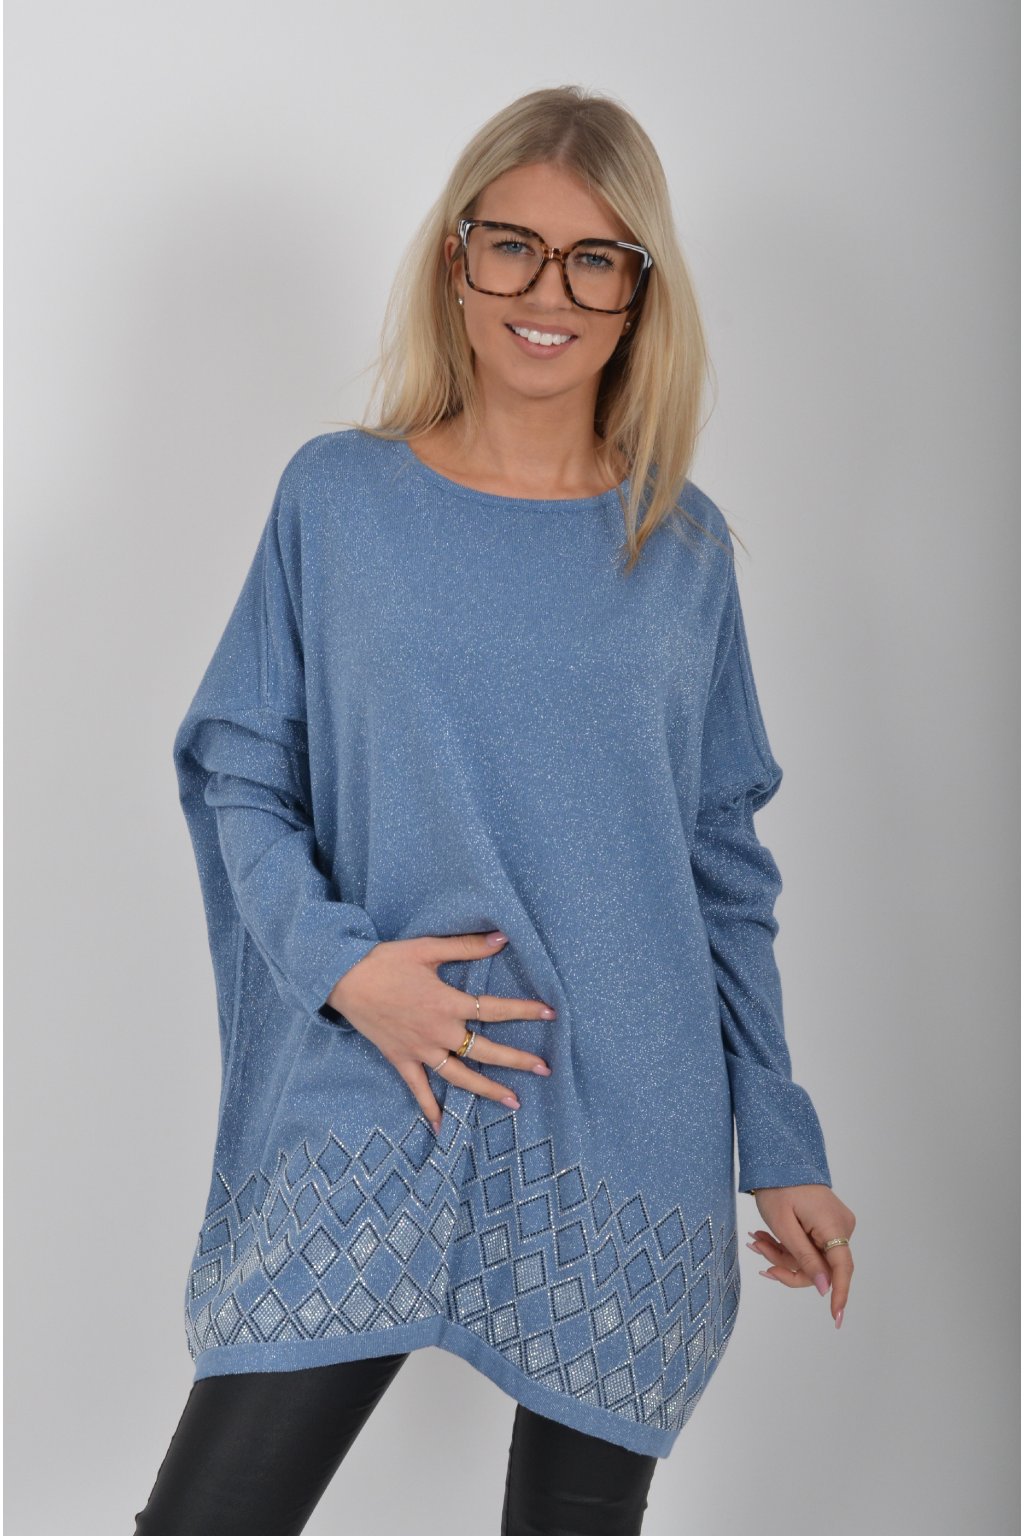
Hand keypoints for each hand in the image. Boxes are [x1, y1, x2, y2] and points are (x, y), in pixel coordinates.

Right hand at [327, 930, 554, 1134]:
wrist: (342, 978)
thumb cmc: (386, 960)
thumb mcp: (427, 948)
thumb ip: (467, 946)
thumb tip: (503, 937)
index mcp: (447, 1003)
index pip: (494, 1009)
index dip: (524, 1010)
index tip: (551, 1013)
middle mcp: (438, 1032)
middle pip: (485, 1050)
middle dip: (518, 1060)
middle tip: (545, 1069)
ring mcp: (420, 1050)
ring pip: (460, 1076)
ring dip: (488, 1090)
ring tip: (515, 1102)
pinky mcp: (401, 1059)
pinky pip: (418, 1089)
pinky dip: (430, 1109)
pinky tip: (442, 1129)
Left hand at [745, 1184, 855, 1328]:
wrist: (778, 1159)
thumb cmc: (778, 1187)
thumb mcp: (784, 1226)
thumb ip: (805, 1259)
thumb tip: (825, 1288)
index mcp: (835, 1227)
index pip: (842, 1269)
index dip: (839, 1295)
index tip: (836, 1320)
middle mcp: (842, 1227)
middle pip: (820, 1266)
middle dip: (787, 1264)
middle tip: (758, 1249)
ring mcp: (837, 1225)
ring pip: (811, 1258)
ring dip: (782, 1254)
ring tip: (757, 1238)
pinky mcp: (828, 1224)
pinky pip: (810, 1246)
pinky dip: (788, 1246)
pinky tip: (766, 1236)